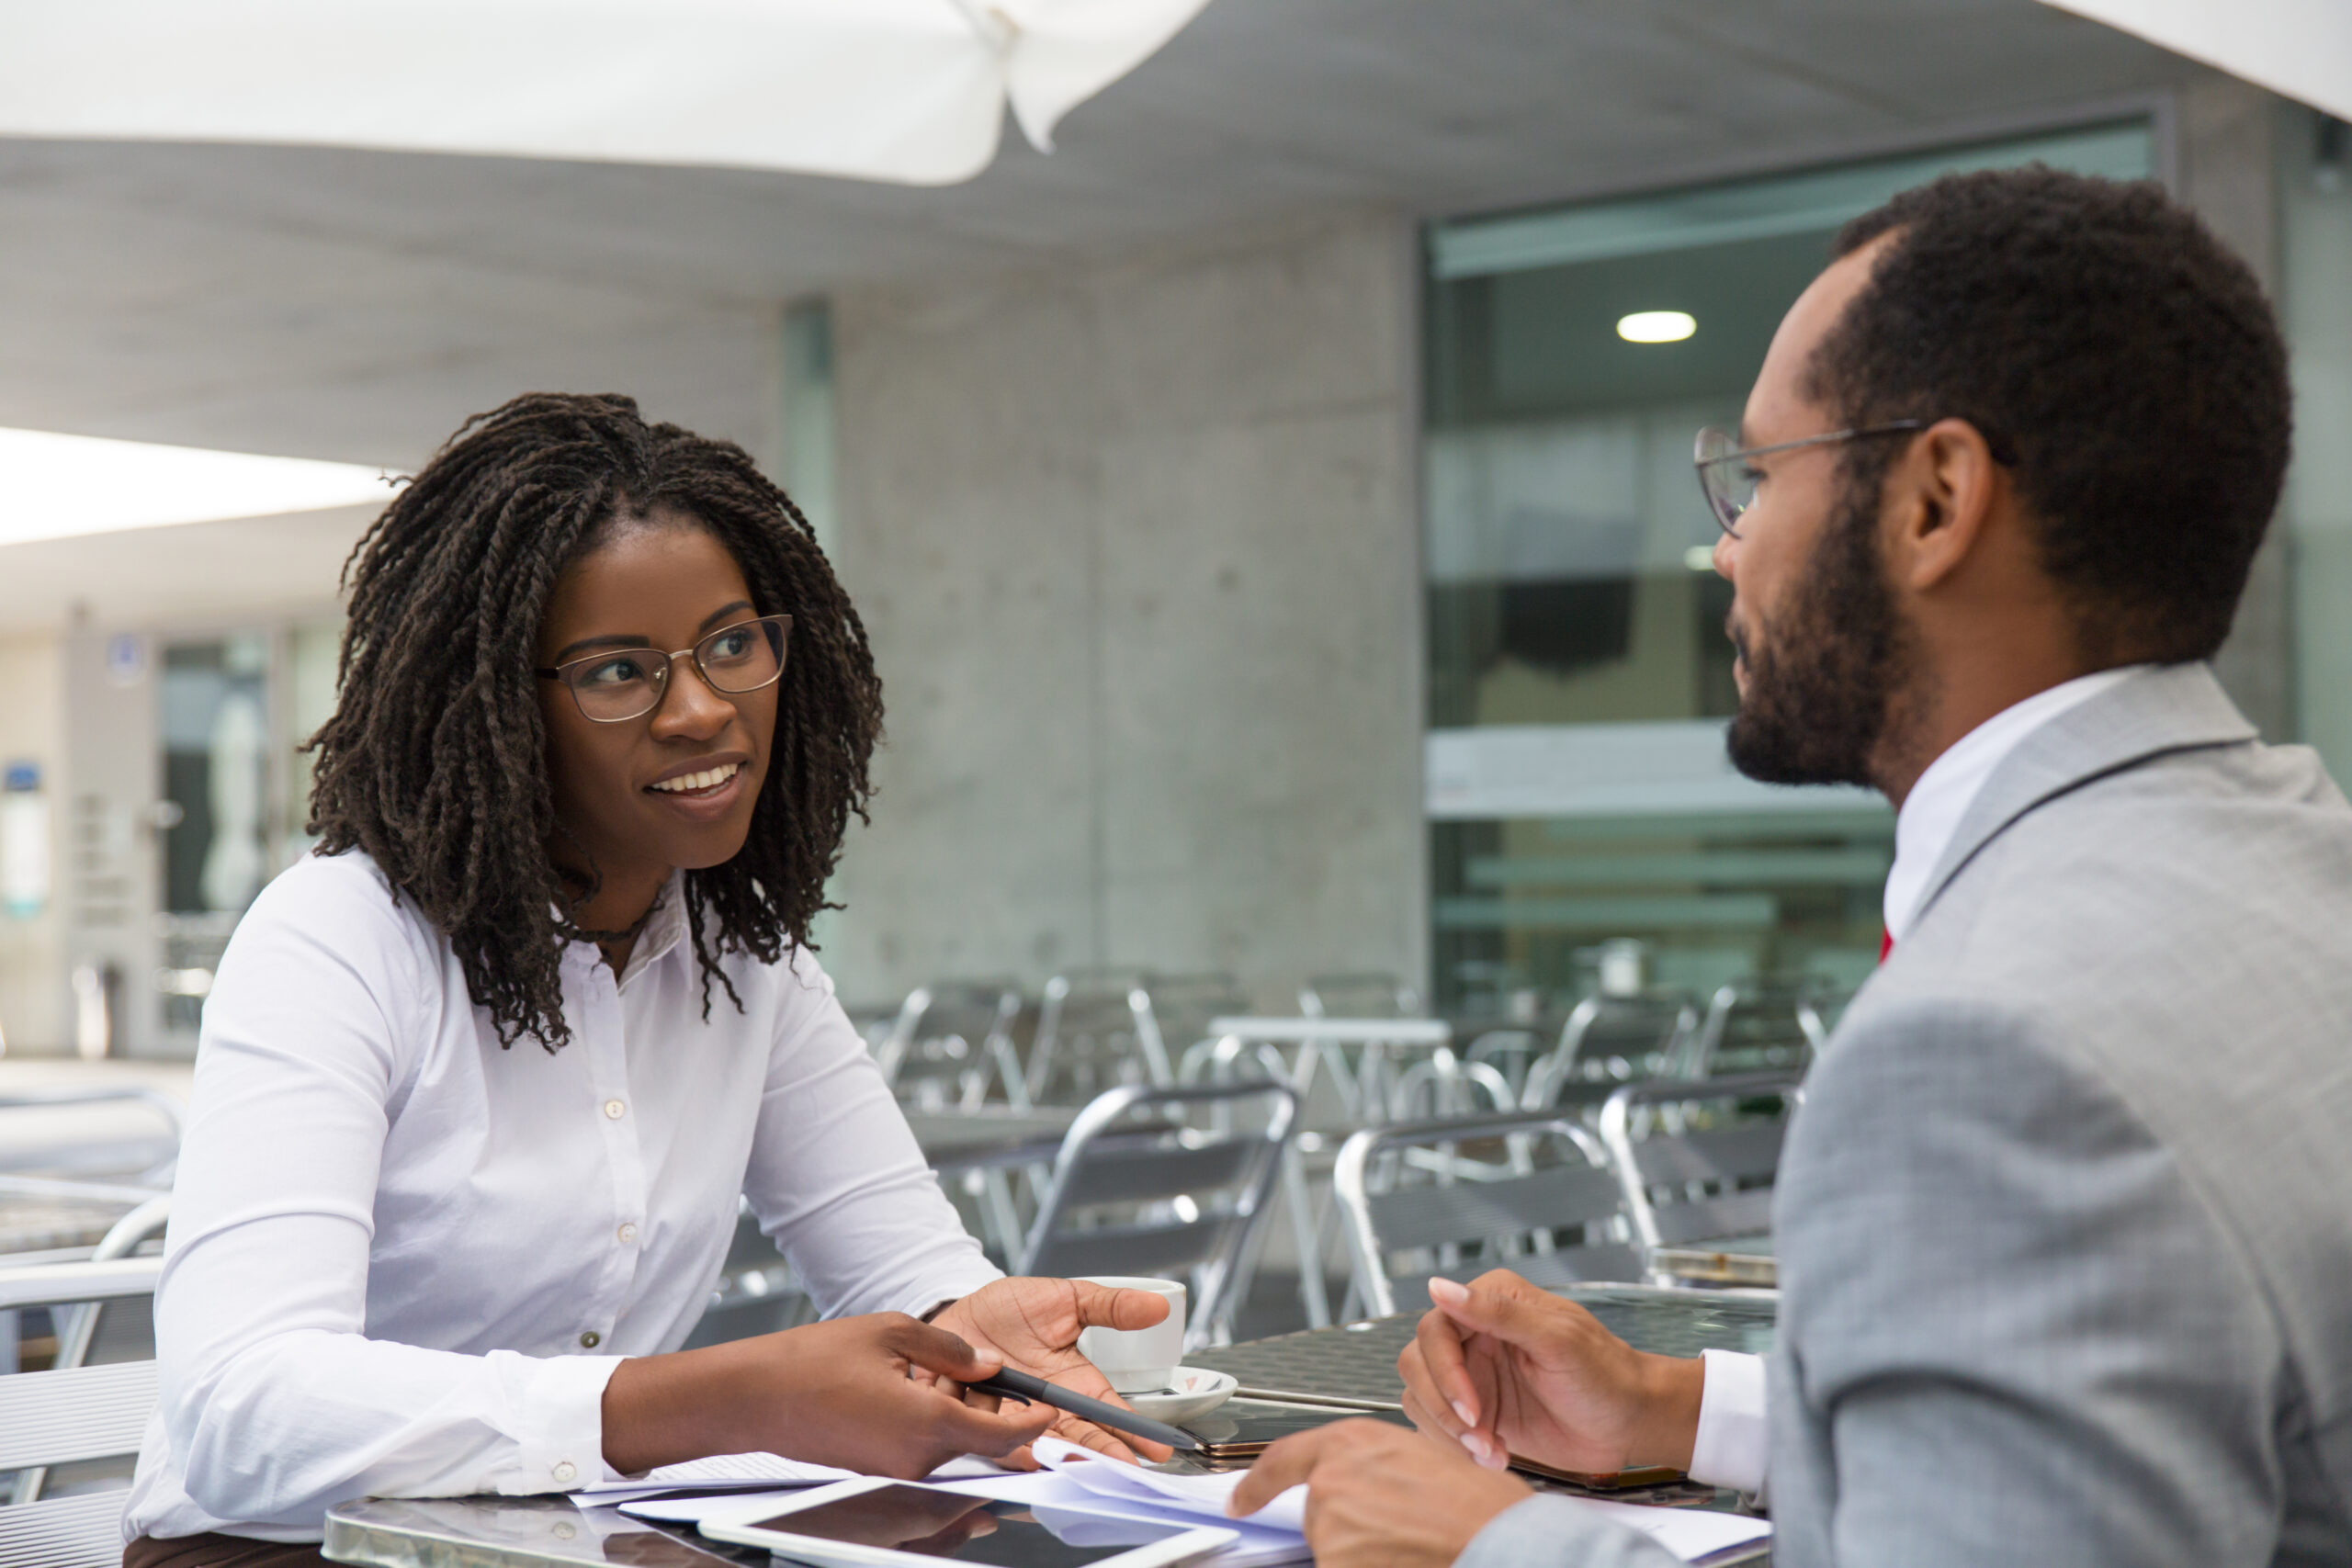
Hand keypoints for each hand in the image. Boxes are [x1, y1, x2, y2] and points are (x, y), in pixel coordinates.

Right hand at [600, 1312, 1055, 1478]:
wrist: (754, 1400)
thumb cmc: (811, 1363)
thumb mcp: (891, 1332)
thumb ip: (949, 1349)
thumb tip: (989, 1364)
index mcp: (928, 1422)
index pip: (1006, 1436)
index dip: (1038, 1424)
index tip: (1052, 1410)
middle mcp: (916, 1460)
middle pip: (984, 1451)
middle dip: (1007, 1428)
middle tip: (1017, 1400)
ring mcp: (895, 1475)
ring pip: (955, 1459)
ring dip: (971, 1434)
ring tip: (971, 1404)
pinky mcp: (877, 1477)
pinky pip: (925, 1466)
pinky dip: (939, 1443)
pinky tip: (928, 1414)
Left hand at [930, 1277, 1174, 1464]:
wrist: (959, 1307)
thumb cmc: (1013, 1309)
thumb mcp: (1067, 1299)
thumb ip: (1111, 1306)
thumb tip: (1158, 1306)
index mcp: (1073, 1385)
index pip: (1107, 1412)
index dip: (1132, 1431)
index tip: (1157, 1448)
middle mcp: (1044, 1409)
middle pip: (1079, 1439)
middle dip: (1101, 1455)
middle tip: (1121, 1468)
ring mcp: (1010, 1418)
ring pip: (1037, 1445)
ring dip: (1055, 1455)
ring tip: (1072, 1460)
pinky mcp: (973, 1418)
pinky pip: (989, 1438)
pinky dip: (1006, 1448)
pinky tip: (1024, 1452)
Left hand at [1228, 1418, 1529, 1567]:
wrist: (1499, 1539)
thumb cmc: (1477, 1504)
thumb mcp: (1419, 1458)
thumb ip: (1373, 1468)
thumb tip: (1357, 1487)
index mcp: (1352, 1441)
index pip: (1281, 1459)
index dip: (1256, 1484)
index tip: (1243, 1499)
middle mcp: (1331, 1479)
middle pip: (1318, 1513)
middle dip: (1349, 1527)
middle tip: (1399, 1529)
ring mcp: (1330, 1525)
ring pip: (1332, 1549)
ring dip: (1361, 1553)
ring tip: (1411, 1545)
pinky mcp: (1333, 1564)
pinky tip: (1405, 1561)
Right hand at [1397, 1271, 1702, 1476]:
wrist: (1631, 1424)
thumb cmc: (1606, 1375)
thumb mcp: (1556, 1339)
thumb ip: (1497, 1312)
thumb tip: (1440, 1285)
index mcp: (1493, 1303)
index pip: (1434, 1327)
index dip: (1444, 1370)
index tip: (1471, 1406)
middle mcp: (1475, 1335)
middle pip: (1417, 1363)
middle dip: (1442, 1405)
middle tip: (1479, 1433)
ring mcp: (1473, 1375)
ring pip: (1421, 1397)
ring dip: (1449, 1432)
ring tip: (1490, 1449)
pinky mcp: (1478, 1413)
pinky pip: (1439, 1428)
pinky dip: (1458, 1448)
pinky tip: (1495, 1454)